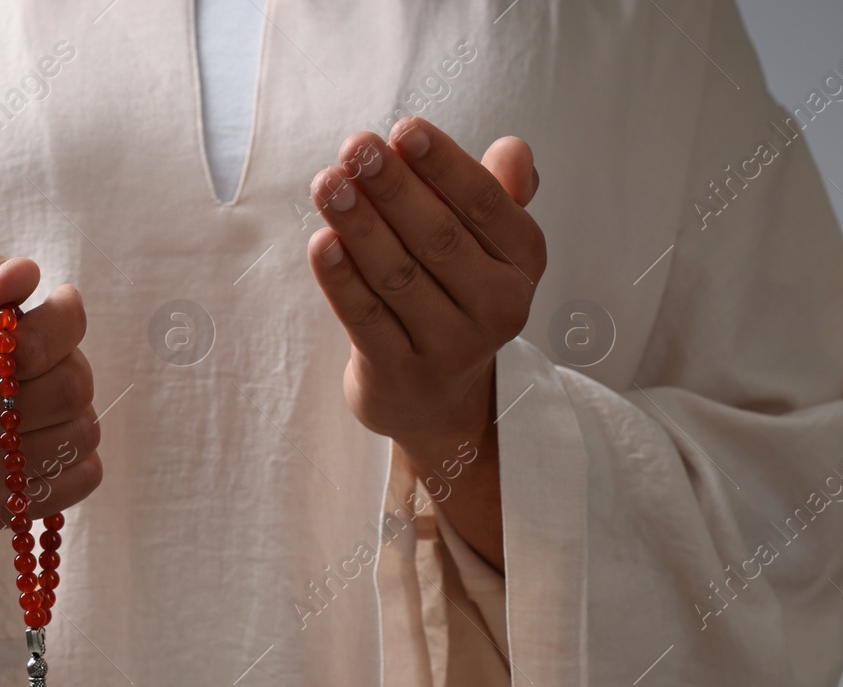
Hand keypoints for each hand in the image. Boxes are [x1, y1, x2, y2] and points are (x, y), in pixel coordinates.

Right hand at [0, 249, 100, 591]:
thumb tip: (24, 275)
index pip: (26, 347)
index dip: (65, 319)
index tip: (64, 303)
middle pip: (63, 392)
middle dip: (71, 360)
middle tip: (46, 354)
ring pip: (79, 434)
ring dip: (76, 405)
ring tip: (39, 392)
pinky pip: (82, 478)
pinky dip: (77, 450)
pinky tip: (41, 432)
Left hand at [306, 118, 543, 568]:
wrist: (440, 400)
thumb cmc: (456, 298)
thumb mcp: (488, 248)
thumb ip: (496, 194)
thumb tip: (515, 150)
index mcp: (522, 262)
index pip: (484, 205)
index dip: (443, 166)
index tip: (404, 130)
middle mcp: (497, 307)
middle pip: (438, 239)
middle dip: (393, 189)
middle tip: (355, 148)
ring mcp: (450, 346)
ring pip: (398, 277)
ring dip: (359, 225)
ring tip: (328, 184)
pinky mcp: (401, 374)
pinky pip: (366, 319)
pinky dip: (340, 280)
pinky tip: (321, 243)